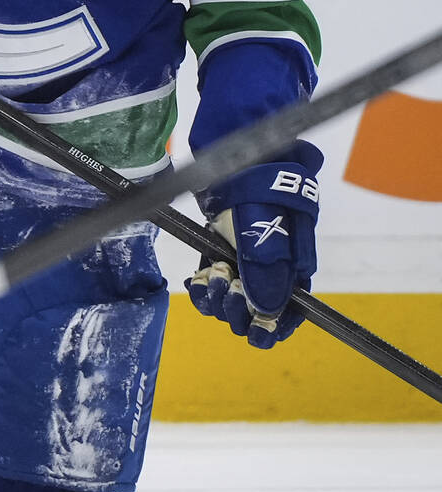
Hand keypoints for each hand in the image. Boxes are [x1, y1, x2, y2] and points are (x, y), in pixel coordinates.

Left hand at [186, 140, 322, 348]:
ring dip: (219, 298)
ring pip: (231, 300)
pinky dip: (204, 288)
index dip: (275, 327)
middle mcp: (270, 268)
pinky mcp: (221, 252)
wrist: (234, 158)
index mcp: (292, 267)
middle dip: (240, 309)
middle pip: (256, 311)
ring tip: (213, 276)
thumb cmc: (259, 190)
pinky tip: (198, 280)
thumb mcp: (267, 230)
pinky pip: (212, 284)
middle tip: (230, 288)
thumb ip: (267, 271)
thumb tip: (264, 312)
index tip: (258, 333)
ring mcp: (244, 261)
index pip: (290, 311)